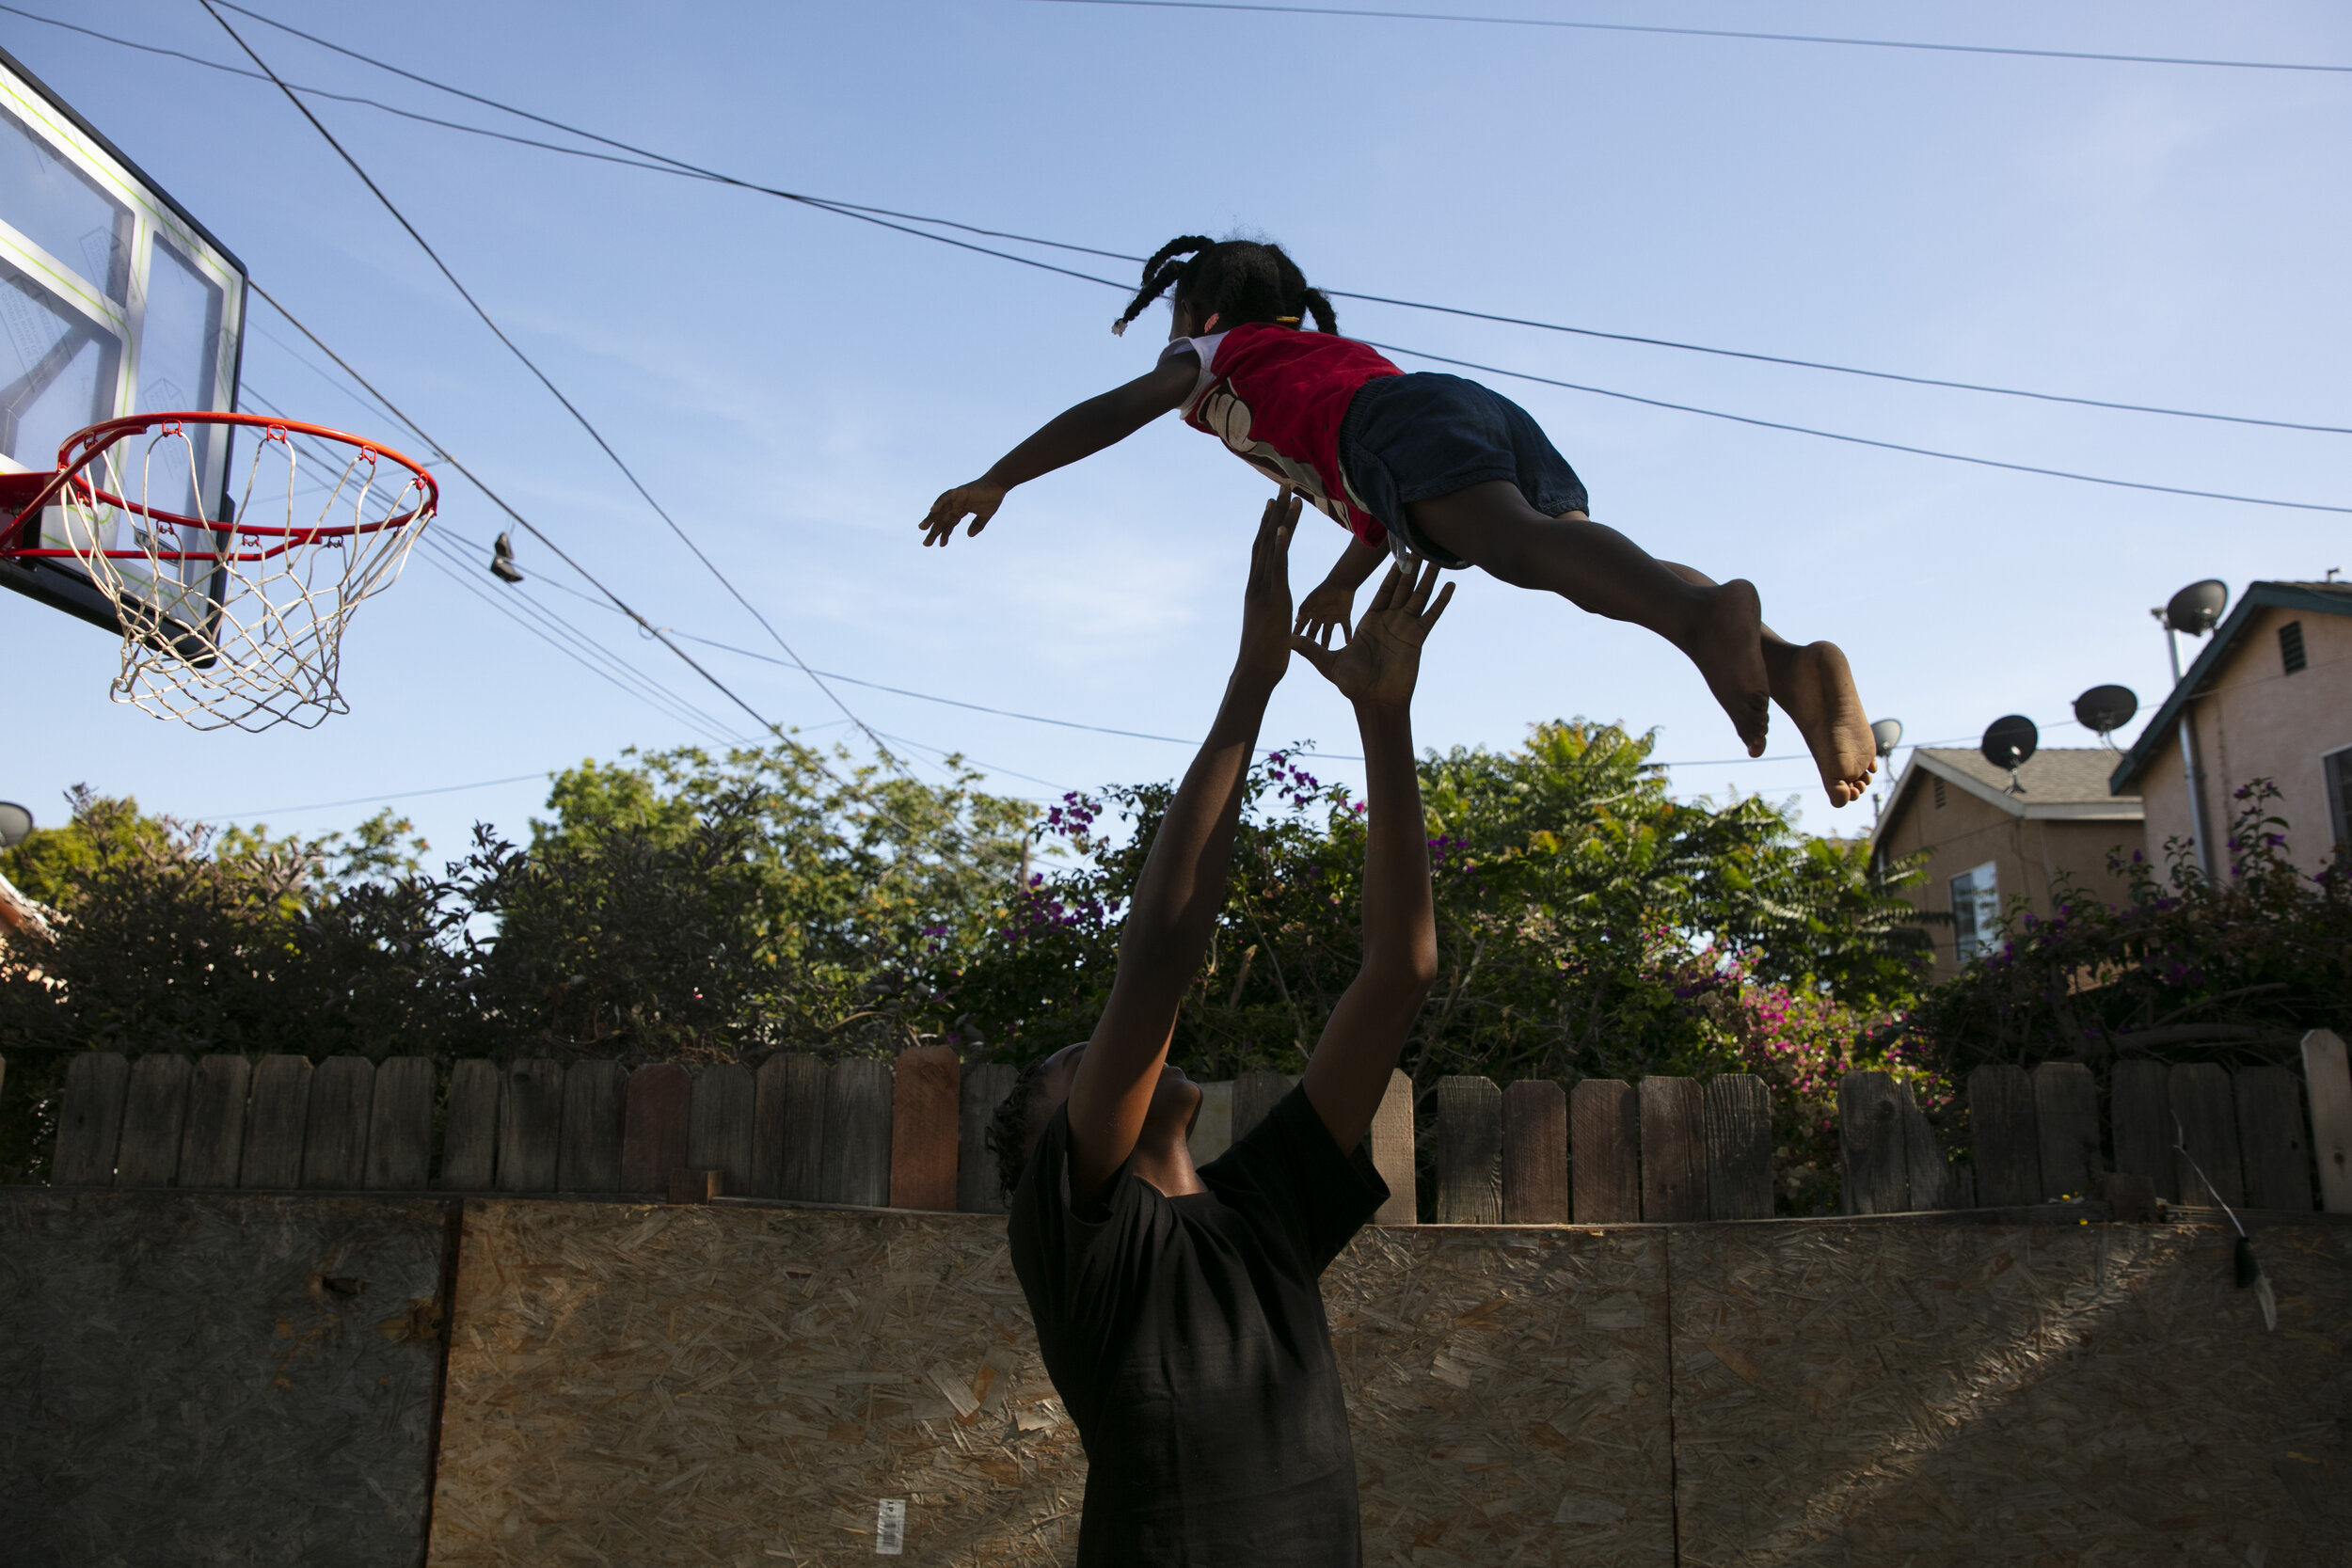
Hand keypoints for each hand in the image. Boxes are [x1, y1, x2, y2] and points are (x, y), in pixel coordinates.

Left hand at [921, 480, 1006, 547]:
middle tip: (926, 543)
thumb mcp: (985, 516)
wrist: (998, 484)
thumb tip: (969, 535)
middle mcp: (956, 504)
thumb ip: (977, 525)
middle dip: (934, 531)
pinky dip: (938, 503)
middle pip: (942, 519)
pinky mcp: (959, 491)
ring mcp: (956, 498)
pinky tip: (932, 510)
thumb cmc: (992, 498)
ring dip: (930, 518)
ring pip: (940, 509)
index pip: (949, 524)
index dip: (945, 534)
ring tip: (922, 528)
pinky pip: (946, 497)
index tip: (941, 545)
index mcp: (961, 510)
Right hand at [1235, 490, 1300, 688]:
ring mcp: (1264, 590)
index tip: (1273, 504)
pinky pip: (1277, 568)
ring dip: (1281, 520)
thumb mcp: (1272, 627)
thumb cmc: (1265, 656)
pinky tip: (1282, 527)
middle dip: (1275, 513)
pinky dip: (1279, 546)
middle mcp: (1257, 584)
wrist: (1255, 672)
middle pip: (1265, 540)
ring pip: (1272, 548)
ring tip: (1291, 496)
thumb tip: (1279, 614)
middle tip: (1284, 486)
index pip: (1262, 550)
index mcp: (1257, 589)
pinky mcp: (1275, 599)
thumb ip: (1274, 614)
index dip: (1267, 525)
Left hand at [1289, 561, 1452, 707]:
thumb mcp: (1328, 663)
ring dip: (1428, 578)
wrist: (1374, 702)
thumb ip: (1311, 648)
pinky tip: (1450, 585)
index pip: (1382, 591)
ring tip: (1438, 558)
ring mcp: (1405, 629)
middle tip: (1420, 545)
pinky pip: (1430, 616)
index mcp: (1370, 622)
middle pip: (1403, 589)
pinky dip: (1441, 601)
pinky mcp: (1417, 639)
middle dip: (1411, 568)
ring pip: (1419, 597)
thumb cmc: (1352, 685)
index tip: (1395, 553)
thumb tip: (1286, 639)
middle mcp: (1390, 622)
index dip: (1390, 572)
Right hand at [1293, 577, 1355, 647]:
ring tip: (1326, 654)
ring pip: (1328, 633)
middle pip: (1314, 632)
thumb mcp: (1312, 600)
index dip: (1298, 633)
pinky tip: (1348, 644)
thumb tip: (1296, 621)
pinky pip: (1346, 628)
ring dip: (1326, 642)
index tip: (1292, 644)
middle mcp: (1321, 616)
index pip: (1302, 625)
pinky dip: (1348, 635)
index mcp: (1312, 612)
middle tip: (1307, 655)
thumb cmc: (1325, 590)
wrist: (1342, 582)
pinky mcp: (1344, 616)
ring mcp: (1332, 616)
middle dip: (1311, 642)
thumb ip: (1304, 609)